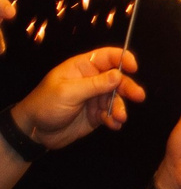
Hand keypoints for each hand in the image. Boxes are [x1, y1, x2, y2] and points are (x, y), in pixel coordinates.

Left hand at [14, 46, 144, 149]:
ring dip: (120, 108)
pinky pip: (112, 114)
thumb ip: (94, 84)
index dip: (122, 58)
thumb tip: (118, 75)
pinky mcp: (96, 114)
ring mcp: (94, 98)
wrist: (35, 131)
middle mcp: (91, 81)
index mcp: (82, 68)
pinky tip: (113, 125)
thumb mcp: (68, 92)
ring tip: (119, 118)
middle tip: (138, 97)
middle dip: (128, 88)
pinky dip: (115, 120)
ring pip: (116, 99)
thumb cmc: (45, 105)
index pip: (106, 57)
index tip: (133, 68)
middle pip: (117, 79)